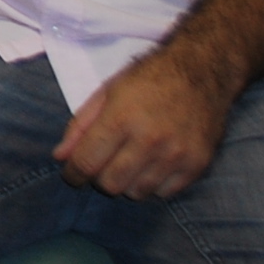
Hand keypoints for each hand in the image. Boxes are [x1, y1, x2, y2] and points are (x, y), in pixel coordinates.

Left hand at [53, 46, 234, 199]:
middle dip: (99, 178)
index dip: (73, 174)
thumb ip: (80, 125)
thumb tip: (60, 157)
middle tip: (103, 163)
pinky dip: (153, 184)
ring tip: (129, 161)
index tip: (72, 174)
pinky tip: (152, 164)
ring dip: (126, 182)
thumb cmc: (149, 78)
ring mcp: (176, 155)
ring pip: (137, 192)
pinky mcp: (197, 165)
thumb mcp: (107, 92)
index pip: (87, 163)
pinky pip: (164, 193)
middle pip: (110, 185)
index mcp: (121, 118)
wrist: (202, 70)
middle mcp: (149, 140)